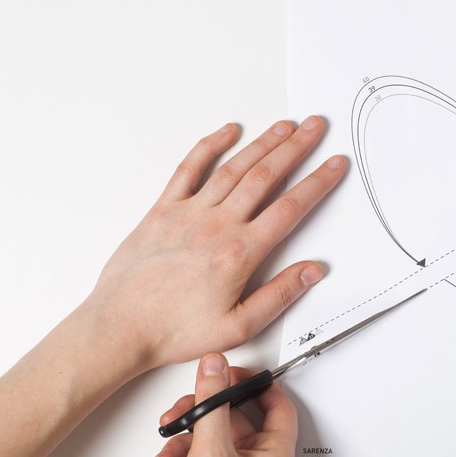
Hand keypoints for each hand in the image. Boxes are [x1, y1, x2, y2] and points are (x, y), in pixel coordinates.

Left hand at [82, 117, 344, 368]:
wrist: (120, 326)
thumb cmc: (174, 331)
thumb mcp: (238, 326)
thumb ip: (279, 295)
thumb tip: (312, 270)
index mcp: (239, 253)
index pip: (290, 208)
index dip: (318, 182)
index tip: (335, 165)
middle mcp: (216, 225)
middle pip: (266, 176)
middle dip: (296, 148)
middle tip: (315, 127)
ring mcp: (188, 213)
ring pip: (234, 167)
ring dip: (263, 143)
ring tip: (286, 126)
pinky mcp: (163, 209)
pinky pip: (189, 168)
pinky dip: (210, 145)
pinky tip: (228, 131)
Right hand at [152, 353, 296, 456]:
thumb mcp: (209, 452)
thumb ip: (212, 403)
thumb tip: (216, 367)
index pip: (278, 403)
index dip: (255, 382)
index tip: (230, 371)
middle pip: (236, 419)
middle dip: (201, 416)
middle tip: (184, 411)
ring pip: (212, 439)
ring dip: (183, 442)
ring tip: (168, 455)